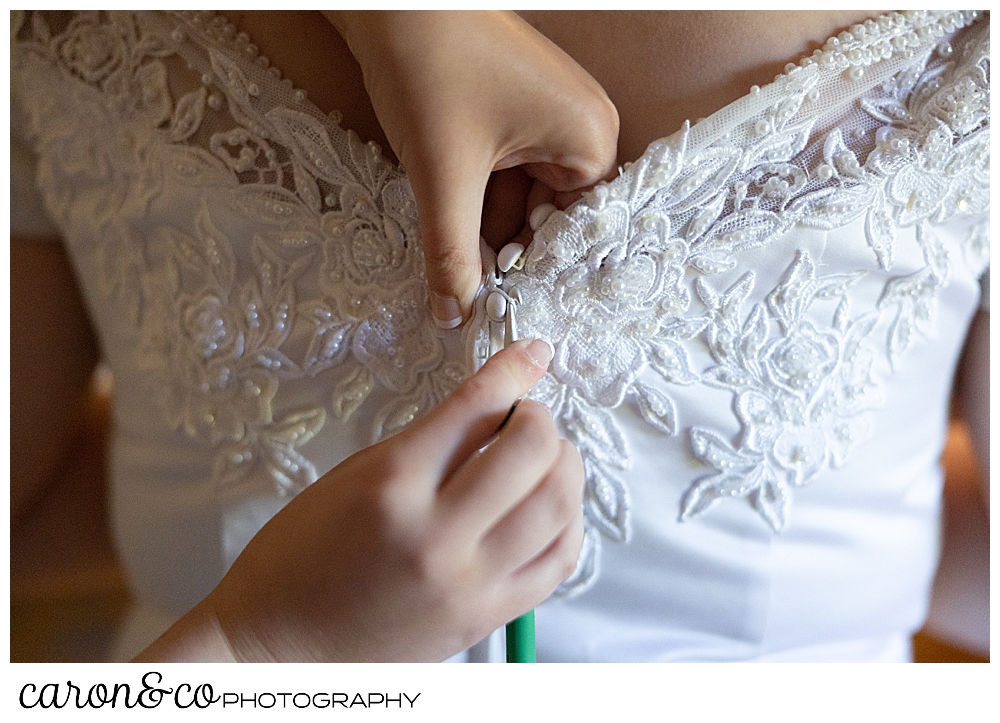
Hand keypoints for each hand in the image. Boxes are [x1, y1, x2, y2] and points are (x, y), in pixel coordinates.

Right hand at [137, 339, 583, 661]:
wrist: (281, 648)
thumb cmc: (298, 563)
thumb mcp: (353, 479)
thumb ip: (427, 445)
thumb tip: (492, 412)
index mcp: (393, 486)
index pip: (475, 408)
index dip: (513, 369)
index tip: (533, 353)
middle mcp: (438, 535)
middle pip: (533, 453)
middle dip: (541, 419)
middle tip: (527, 417)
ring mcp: (469, 582)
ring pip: (559, 506)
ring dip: (563, 467)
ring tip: (544, 460)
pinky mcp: (485, 617)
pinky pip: (558, 561)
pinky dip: (567, 523)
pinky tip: (549, 509)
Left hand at [325, 11, 618, 327]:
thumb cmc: (431, 71)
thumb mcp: (443, 177)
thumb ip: (451, 256)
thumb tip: (455, 318)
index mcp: (588, 138)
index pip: (576, 230)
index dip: (536, 272)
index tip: (505, 311)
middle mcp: (579, 126)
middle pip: (547, 216)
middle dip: (504, 252)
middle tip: (470, 300)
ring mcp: (545, 115)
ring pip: (518, 198)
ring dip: (483, 229)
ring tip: (452, 268)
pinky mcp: (512, 109)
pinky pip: (502, 172)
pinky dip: (475, 199)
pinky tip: (447, 228)